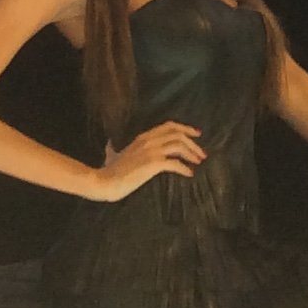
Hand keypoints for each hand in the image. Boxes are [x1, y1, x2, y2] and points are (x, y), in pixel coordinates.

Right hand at [89, 122, 203, 201]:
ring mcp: (151, 151)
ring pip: (179, 145)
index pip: (169, 126)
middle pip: (178, 134)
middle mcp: (149, 140)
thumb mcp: (111, 154)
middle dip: (193, 142)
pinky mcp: (153, 164)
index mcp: (143, 137)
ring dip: (192, 153)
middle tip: (202, 153)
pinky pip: (175, 163)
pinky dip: (184, 168)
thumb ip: (113, 148)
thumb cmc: (109, 170)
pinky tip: (189, 173)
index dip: (185, 128)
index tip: (196, 134)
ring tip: (198, 162)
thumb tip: (109, 145)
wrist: (105, 181)